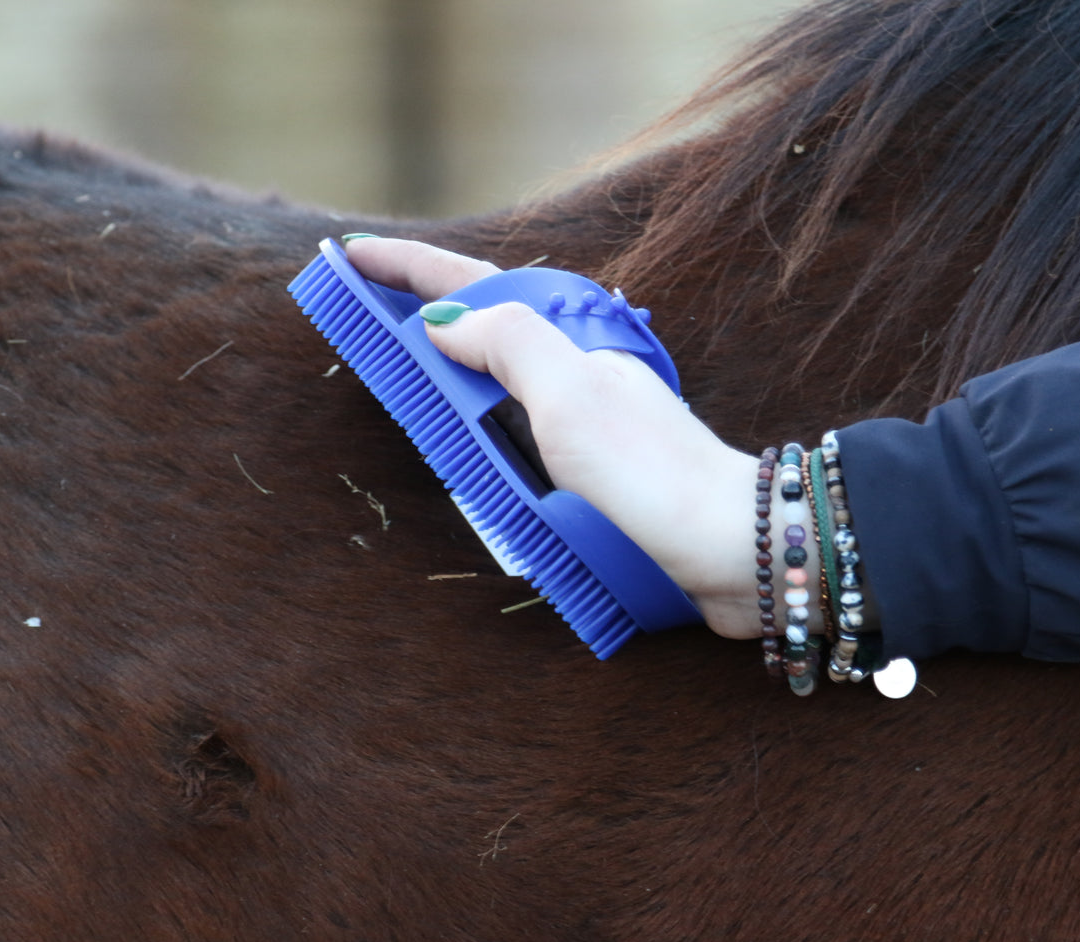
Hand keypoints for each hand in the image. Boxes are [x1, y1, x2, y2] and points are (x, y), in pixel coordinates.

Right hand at [344, 237, 759, 638]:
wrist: (729, 547)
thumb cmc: (651, 473)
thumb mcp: (569, 395)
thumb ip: (507, 344)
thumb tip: (442, 321)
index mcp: (566, 343)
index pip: (472, 287)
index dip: (408, 268)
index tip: (350, 255)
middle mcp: (573, 375)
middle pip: (478, 331)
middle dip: (419, 313)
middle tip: (359, 310)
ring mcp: (582, 422)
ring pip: (493, 388)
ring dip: (444, 376)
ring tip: (392, 369)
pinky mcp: (591, 473)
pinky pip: (516, 444)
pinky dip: (479, 438)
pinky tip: (463, 452)